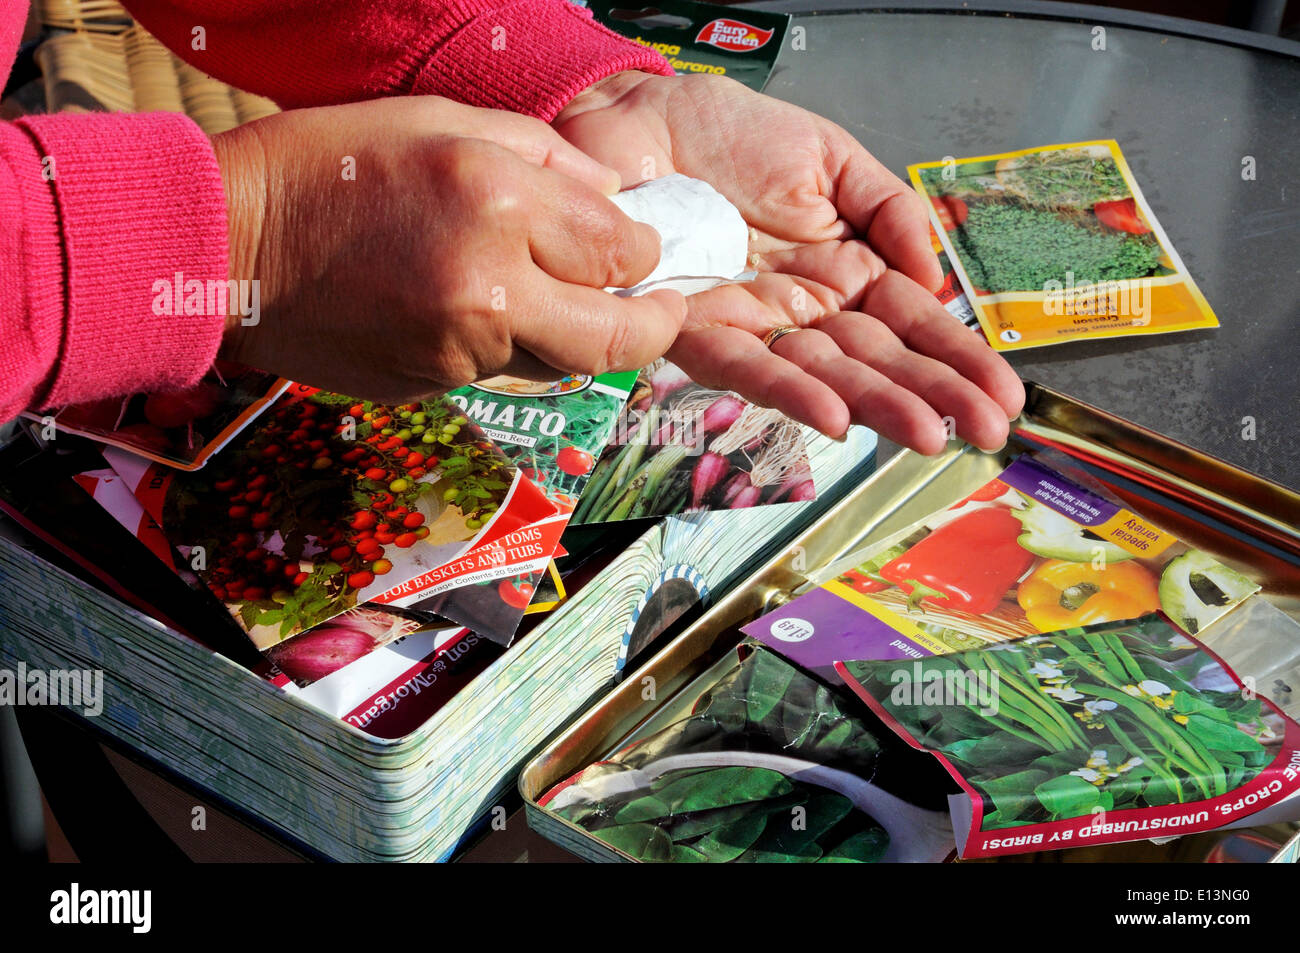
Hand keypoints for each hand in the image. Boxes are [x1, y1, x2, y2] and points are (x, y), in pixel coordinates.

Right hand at [213, 96, 684, 403]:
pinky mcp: (432, 386)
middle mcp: (490, 288)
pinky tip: (475, 308)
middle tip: (663, 310)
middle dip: (653, 325)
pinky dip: (511, 345)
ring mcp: (460, 350)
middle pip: (616, 339)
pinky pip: (502, 371)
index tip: (643, 249)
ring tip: (552, 294)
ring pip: (560, 360)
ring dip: (573, 333)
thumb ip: (545, 155)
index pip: (620, 251)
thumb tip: (615, 199)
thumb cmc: (327, 167)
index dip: (645, 254)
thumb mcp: (440, 122)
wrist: (228, 252)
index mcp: (496, 202)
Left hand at [554, 73, 1023, 453]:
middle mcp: (802, 310)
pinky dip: (788, 391)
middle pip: (876, 361)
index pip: (909, 324)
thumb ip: (891, 213)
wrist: (642, 114)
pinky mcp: (691, 328)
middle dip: (933, 396)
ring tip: (928, 433)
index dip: (955, 359)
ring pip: (821, 375)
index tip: (1002, 396)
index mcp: (842, 272)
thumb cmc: (729, 135)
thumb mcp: (834, 161)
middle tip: (986, 432)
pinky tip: (836, 415)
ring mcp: (752, 324)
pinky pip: (745, 363)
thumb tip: (934, 278)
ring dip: (876, 406)